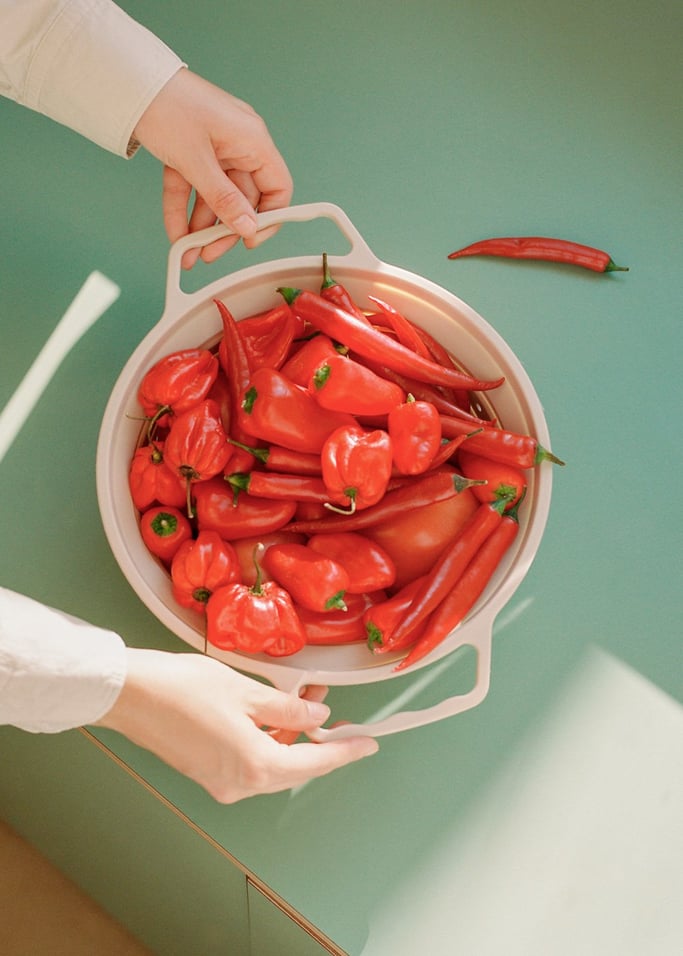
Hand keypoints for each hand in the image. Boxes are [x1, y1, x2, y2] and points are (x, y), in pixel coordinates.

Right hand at [94, 648, 377, 802]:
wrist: (129, 695)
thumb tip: (317, 720)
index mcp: (255, 765)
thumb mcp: (246, 692)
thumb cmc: (184, 688)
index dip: (345, 750)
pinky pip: (249, 761)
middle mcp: (240, 783)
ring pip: (271, 764)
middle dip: (316, 739)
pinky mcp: (205, 772)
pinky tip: (271, 713)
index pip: (315, 762)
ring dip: (290, 736)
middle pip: (294, 767)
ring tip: (302, 699)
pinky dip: (266, 740)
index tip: (369, 743)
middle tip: (332, 708)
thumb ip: (287, 710)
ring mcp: (220, 781)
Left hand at [133, 69, 293, 267]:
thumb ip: (224, 198)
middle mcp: (238, 145)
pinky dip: (183, 209)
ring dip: (202, 226)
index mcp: (252, 140)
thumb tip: (247, 227)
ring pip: (215, 197)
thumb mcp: (197, 160)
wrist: (129, 81)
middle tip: (210, 253)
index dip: (268, 218)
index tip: (249, 240)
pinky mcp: (192, 151)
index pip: (277, 188)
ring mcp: (215, 148)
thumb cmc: (167, 105)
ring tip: (189, 251)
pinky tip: (176, 233)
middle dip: (225, 229)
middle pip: (242, 199)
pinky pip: (193, 187)